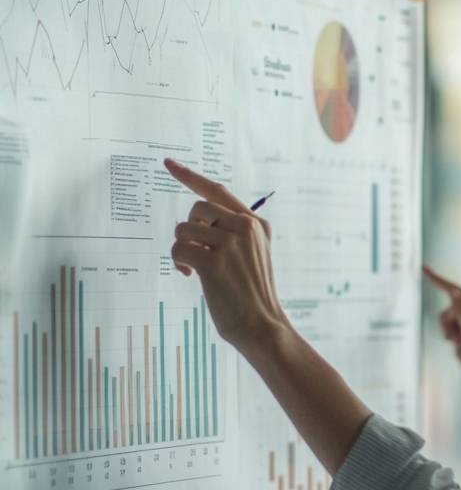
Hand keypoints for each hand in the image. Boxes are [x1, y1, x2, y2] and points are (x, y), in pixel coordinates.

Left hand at [165, 158, 289, 352]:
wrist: (262, 326)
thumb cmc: (253, 296)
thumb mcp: (254, 256)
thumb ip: (235, 234)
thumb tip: (197, 224)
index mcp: (257, 224)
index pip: (217, 191)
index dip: (189, 176)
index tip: (167, 163)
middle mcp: (246, 227)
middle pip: (196, 209)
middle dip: (190, 231)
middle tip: (199, 254)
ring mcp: (231, 243)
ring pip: (184, 229)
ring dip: (183, 249)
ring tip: (196, 269)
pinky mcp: (214, 261)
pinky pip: (178, 248)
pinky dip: (178, 263)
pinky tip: (189, 276)